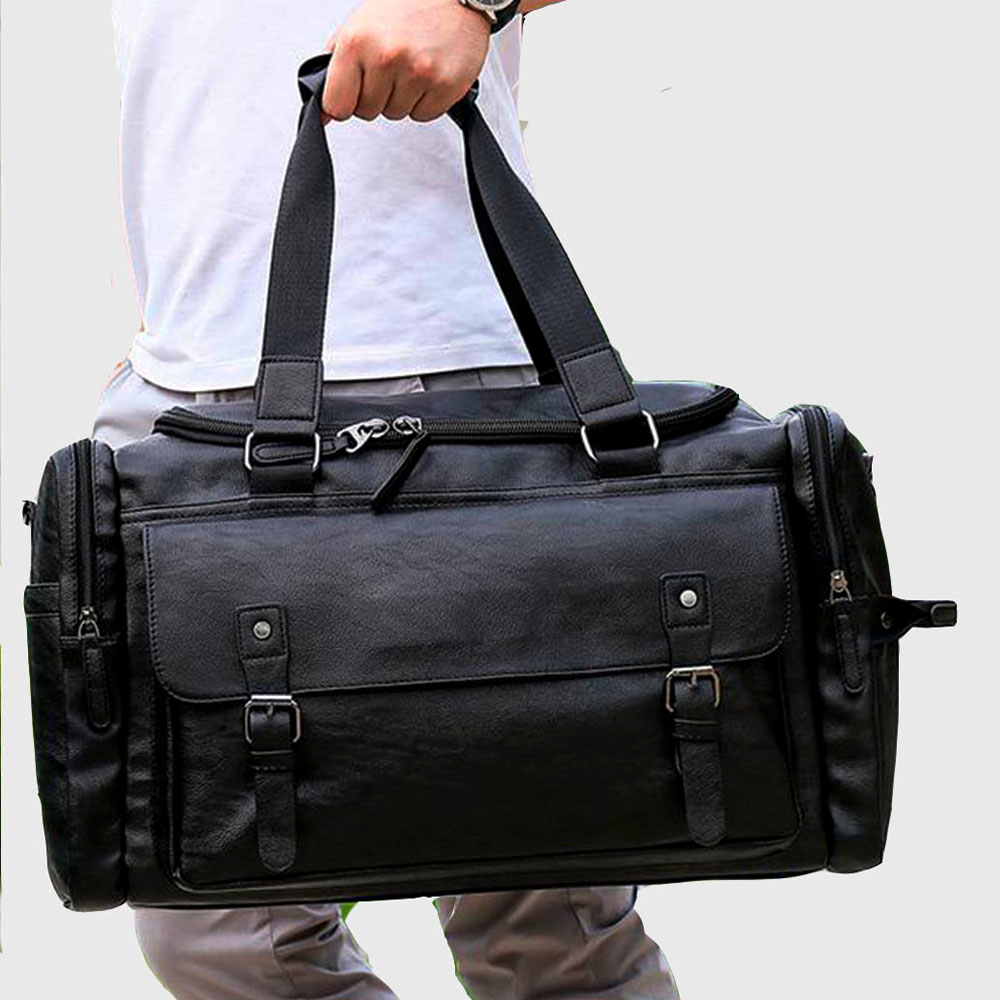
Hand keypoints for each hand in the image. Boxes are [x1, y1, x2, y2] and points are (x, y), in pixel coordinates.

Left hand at [323, 0, 489, 122]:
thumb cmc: (406, 8)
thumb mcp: (359, 25)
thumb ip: (337, 66)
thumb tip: (323, 112)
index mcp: (357, 41)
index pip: (337, 105)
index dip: (345, 102)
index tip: (353, 93)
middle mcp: (386, 57)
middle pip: (367, 112)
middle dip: (376, 96)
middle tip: (390, 68)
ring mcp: (417, 73)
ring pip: (395, 114)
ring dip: (401, 97)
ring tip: (411, 66)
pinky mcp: (444, 86)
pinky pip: (422, 116)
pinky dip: (424, 101)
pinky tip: (428, 75)